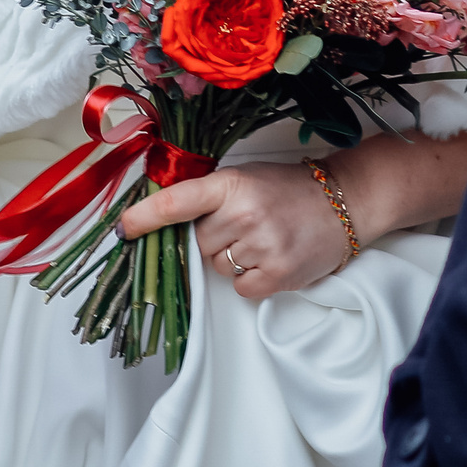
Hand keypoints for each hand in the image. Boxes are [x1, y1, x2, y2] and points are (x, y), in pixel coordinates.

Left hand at [119, 162, 351, 298]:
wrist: (345, 202)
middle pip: (196, 243)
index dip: (143, 218)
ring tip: (261, 240)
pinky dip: (249, 280)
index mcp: (231, 184)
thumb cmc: (290, 189)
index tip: (122, 230)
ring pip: (217, 267)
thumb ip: (209, 197)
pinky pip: (239, 288)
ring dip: (231, 259)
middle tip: (242, 225)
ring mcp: (261, 246)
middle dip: (211, 238)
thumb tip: (166, 225)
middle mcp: (243, 214)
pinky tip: (270, 259)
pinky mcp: (277, 275)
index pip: (175, 203)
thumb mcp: (246, 178)